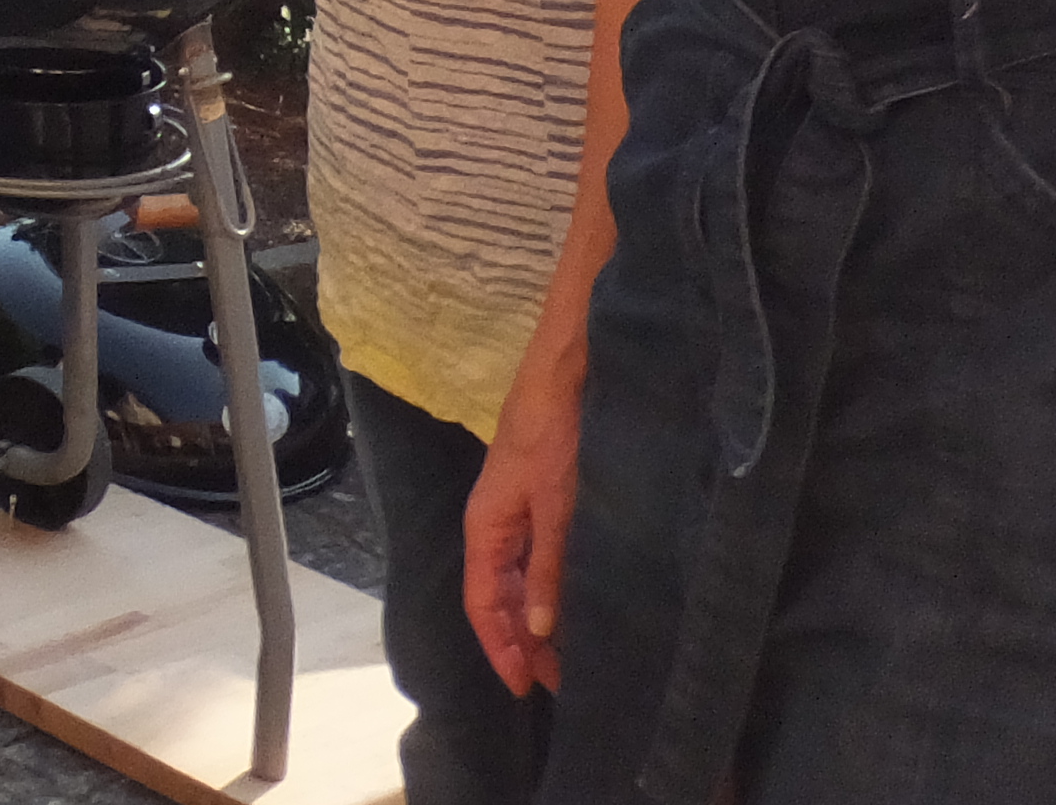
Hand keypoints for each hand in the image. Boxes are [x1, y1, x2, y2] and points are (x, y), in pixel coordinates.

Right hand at [463, 360, 584, 697]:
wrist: (570, 367)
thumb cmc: (557, 430)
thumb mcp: (557, 503)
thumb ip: (548, 565)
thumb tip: (539, 629)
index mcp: (487, 526)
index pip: (483, 603)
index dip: (501, 648)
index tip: (525, 689)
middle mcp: (496, 523)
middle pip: (498, 596)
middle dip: (521, 642)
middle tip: (558, 683)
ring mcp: (518, 510)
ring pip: (517, 579)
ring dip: (535, 619)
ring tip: (566, 654)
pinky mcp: (540, 498)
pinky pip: (536, 558)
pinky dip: (549, 588)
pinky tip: (571, 602)